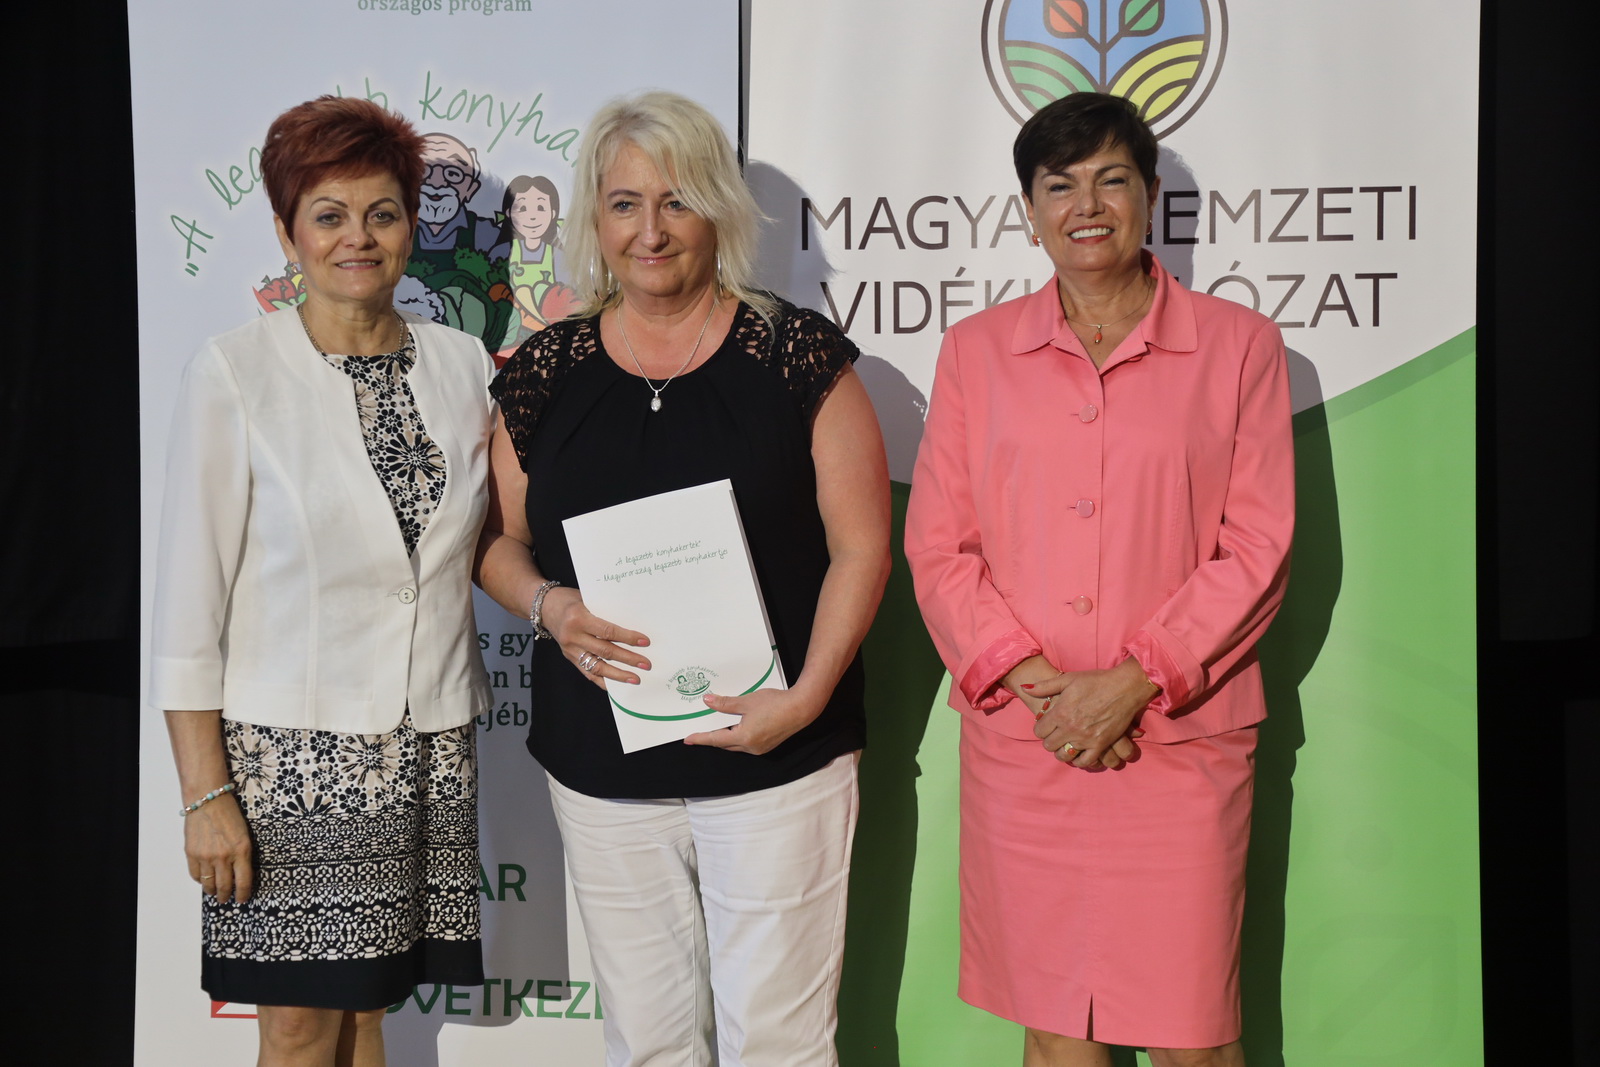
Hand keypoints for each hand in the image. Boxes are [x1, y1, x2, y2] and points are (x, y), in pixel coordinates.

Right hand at [184, 793, 253, 902]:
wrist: (208, 800)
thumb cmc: (230, 814)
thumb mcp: (245, 835)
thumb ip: (243, 854)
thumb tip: (240, 873)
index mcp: (241, 850)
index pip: (243, 881)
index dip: (243, 894)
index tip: (243, 899)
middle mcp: (224, 856)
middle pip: (225, 886)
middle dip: (227, 896)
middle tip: (227, 899)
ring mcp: (206, 856)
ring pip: (208, 884)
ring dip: (212, 891)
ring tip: (215, 892)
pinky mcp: (191, 853)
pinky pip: (195, 875)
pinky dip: (200, 880)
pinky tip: (204, 879)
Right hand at [544, 587, 650, 688]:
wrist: (543, 607)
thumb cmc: (570, 600)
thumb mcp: (587, 600)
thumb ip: (605, 613)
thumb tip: (631, 625)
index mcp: (579, 618)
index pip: (608, 631)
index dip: (627, 637)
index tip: (645, 642)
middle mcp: (573, 636)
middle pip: (605, 651)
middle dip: (628, 659)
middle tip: (646, 664)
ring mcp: (570, 649)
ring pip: (597, 666)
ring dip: (618, 675)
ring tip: (635, 679)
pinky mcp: (569, 657)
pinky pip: (587, 673)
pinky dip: (602, 680)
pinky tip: (615, 686)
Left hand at [683, 688, 825, 754]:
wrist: (801, 708)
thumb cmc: (775, 703)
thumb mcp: (747, 701)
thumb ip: (725, 703)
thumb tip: (707, 701)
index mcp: (744, 738)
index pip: (716, 740)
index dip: (701, 738)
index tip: (688, 740)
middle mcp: (751, 748)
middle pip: (726, 745)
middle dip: (713, 739)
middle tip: (700, 733)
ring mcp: (760, 749)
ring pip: (736, 746)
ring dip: (726, 738)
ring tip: (717, 728)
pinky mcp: (768, 745)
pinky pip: (746, 744)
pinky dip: (738, 738)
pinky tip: (736, 728)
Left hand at [1028, 658, 1158, 769]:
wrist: (1124, 687)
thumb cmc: (1096, 681)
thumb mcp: (1068, 679)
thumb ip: (1045, 686)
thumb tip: (1025, 689)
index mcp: (1060, 712)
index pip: (1039, 731)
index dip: (1041, 728)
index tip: (1047, 725)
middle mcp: (1070, 728)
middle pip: (1048, 745)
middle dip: (1049, 740)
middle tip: (1056, 734)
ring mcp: (1085, 739)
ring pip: (1063, 756)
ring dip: (1062, 751)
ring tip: (1066, 744)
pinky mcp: (1100, 745)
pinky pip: (1084, 762)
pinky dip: (1079, 761)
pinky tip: (1079, 753)